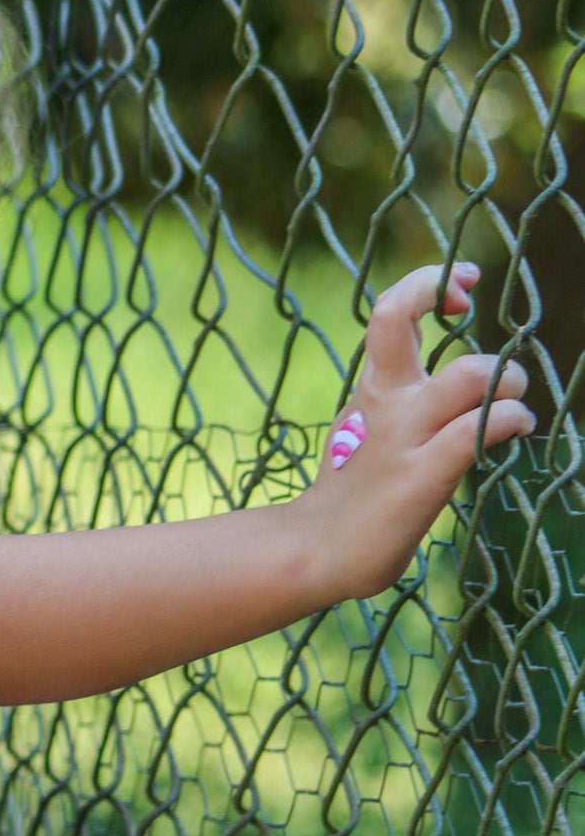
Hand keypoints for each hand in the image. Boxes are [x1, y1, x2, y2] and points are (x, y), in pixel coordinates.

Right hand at [300, 261, 534, 598]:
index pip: (389, 311)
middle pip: (400, 318)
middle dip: (443, 295)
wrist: (317, 551)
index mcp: (372, 387)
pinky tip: (517, 431)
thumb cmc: (350, 492)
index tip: (461, 290)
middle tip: (474, 319)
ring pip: (468, 375)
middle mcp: (386, 401)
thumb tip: (441, 380)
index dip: (427, 284)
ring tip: (513, 398)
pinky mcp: (421, 475)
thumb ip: (393, 399)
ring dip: (506, 378)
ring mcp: (403, 437)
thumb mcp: (362, 428)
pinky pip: (477, 430)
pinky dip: (510, 420)